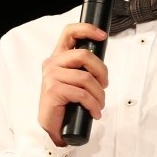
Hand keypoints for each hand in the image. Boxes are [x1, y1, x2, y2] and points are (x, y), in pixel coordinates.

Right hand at [38, 23, 109, 145]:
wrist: (52, 127)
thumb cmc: (66, 103)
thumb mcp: (75, 81)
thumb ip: (83, 68)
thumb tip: (101, 66)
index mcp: (58, 57)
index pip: (69, 32)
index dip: (87, 29)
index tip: (102, 36)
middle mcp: (52, 63)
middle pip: (84, 55)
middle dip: (102, 71)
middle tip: (104, 86)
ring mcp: (51, 76)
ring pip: (86, 78)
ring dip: (99, 94)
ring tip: (99, 104)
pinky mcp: (53, 90)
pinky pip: (82, 94)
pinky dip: (93, 105)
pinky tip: (94, 112)